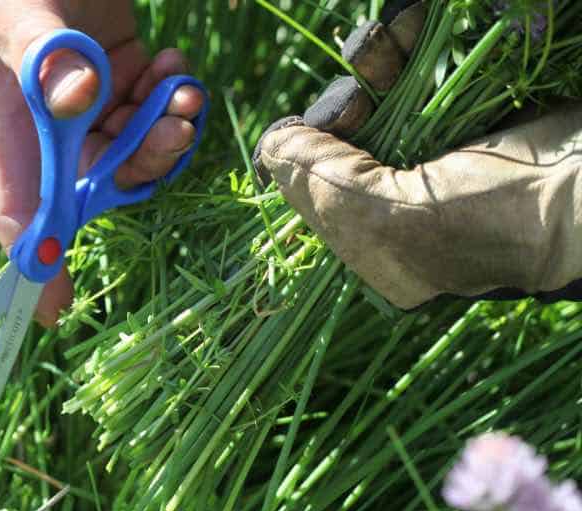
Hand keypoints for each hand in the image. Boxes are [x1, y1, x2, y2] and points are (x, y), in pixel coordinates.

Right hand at [0, 0, 204, 325]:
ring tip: (181, 88)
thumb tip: (76, 99)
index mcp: (10, 134)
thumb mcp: (17, 18)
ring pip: (136, 153)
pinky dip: (171, 96)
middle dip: (143, 164)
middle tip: (172, 123)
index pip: (20, 212)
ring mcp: (89, 112)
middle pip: (98, 187)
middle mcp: (50, 135)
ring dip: (167, 130)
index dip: (38, 261)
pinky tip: (171, 63)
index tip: (55, 309)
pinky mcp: (121, 84)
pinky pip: (153, 113)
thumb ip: (44, 58)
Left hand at [254, 0, 581, 308]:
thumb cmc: (486, 218)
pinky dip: (414, 36)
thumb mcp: (381, 220)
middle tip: (361, 97)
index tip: (328, 128)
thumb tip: (271, 145)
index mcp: (379, 242)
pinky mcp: (476, 111)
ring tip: (390, 36)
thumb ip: (315, 182)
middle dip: (345, 100)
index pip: (318, 190)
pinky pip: (428, 67)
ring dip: (376, 56)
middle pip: (347, 136)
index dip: (310, 151)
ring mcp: (442, 154)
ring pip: (384, 93)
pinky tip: (410, 20)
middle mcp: (405, 200)